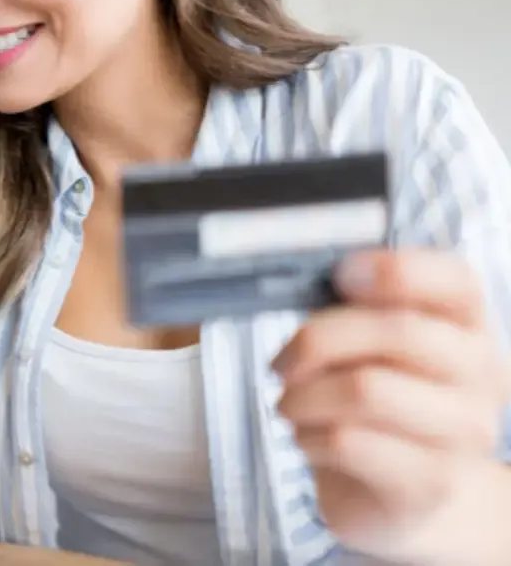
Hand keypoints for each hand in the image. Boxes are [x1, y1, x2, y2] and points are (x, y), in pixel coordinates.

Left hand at [274, 249, 510, 564]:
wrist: (397, 496)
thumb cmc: (373, 402)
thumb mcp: (366, 345)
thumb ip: (353, 306)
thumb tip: (318, 274)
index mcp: (467, 326)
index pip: (454, 280)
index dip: (394, 269)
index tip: (340, 276)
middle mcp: (481, 375)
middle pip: (397, 331)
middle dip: (318, 340)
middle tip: (283, 361)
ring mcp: (464, 432)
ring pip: (366, 389)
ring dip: (304, 394)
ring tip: (290, 405)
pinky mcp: (431, 482)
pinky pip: (349, 441)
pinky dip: (308, 436)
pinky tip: (308, 439)